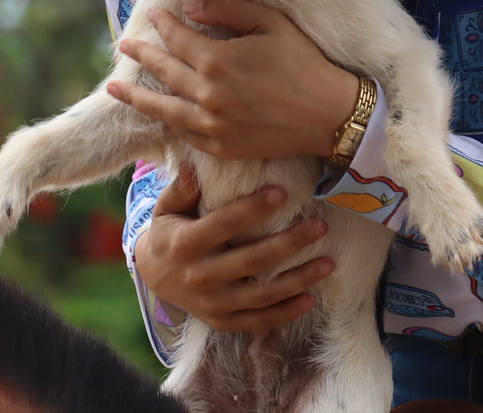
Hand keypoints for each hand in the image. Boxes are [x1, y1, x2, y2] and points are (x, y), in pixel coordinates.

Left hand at [107, 0, 358, 160]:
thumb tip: (191, 8)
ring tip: (114, 88)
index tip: (154, 15)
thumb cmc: (304, 62)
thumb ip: (229, 10)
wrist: (327, 114)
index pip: (178, 38)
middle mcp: (207, 94)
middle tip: (125, 45)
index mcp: (218, 60)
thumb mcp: (272, 23)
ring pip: (162, 108)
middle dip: (142, 55)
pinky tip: (155, 113)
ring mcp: (210, 124)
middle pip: (164, 70)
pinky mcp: (219, 146)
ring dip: (135, 97)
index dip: (164, 24)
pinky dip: (165, 121)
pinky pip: (182, 132)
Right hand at [135, 163, 336, 333]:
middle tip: (321, 226)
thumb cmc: (169, 232)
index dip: (252, 209)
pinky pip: (257, 320)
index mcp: (185, 244)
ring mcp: (212, 304)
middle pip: (251, 261)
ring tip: (329, 263)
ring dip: (298, 280)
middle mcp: (199, 277)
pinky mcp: (222, 321)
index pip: (223, 224)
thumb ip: (183, 188)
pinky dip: (285, 313)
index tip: (283, 192)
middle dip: (289, 243)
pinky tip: (311, 299)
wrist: (153, 276)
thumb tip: (194, 162)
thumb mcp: (167, 207)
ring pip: (261, 295)